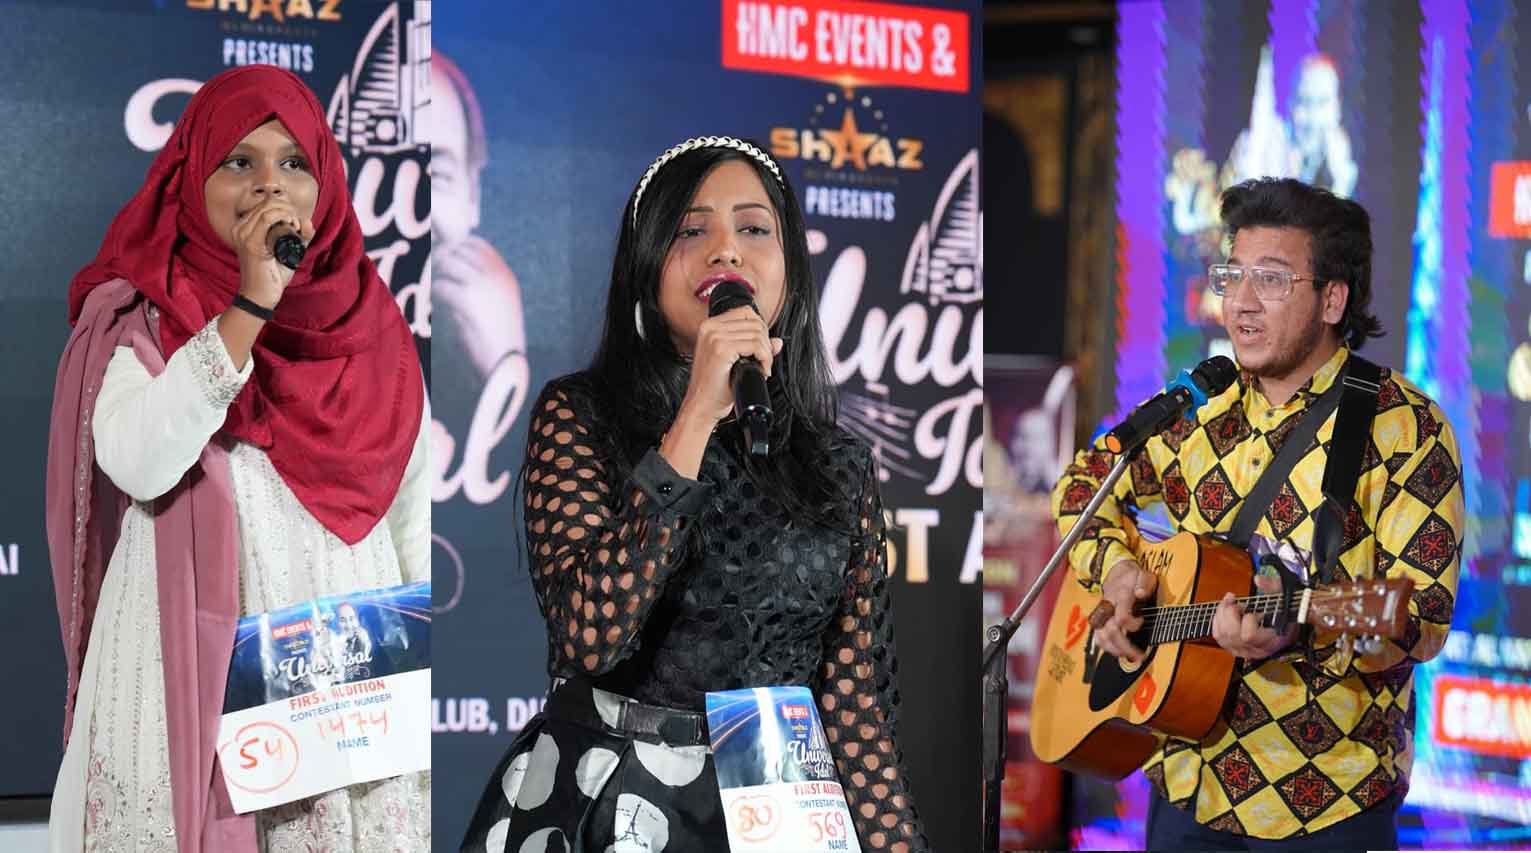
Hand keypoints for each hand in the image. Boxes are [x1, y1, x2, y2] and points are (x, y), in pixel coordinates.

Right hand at [231, 195, 315, 308]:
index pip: (265, 203)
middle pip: (267, 202)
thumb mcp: (289, 251)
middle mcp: (240, 228)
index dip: (286, 205)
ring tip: (295, 227)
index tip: (296, 221)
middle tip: (298, 224)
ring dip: (288, 212)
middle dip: (289, 208)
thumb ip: (300, 236)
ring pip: (268, 206)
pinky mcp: (250, 243)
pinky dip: (284, 217)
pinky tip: (292, 226)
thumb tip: (307, 221)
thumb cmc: (272, 274)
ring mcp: (243, 234)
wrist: (260, 296)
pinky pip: (267, 218)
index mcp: (244, 227)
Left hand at [433, 236, 525, 377]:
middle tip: (432, 268)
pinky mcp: (467, 298)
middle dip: (443, 256)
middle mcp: (495, 275)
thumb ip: (480, 285)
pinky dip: (435, 292)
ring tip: (433, 285)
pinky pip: (442, 285)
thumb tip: (451, 267)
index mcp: (505, 276)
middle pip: (460, 249)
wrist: (505, 361)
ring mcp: (482, 284)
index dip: (457, 245)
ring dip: (437, 273)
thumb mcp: (497, 305)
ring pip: (448, 263)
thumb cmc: (499, 339)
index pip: (478, 244)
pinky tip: (436, 301)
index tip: (445, 255)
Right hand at [677, 305, 782, 423]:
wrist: (702, 406)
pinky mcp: (721, 349)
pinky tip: (761, 370)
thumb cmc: (714, 387)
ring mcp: (714, 337)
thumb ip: (754, 346)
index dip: (760, 330)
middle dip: (766, 343)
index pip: (746, 312)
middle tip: (763, 362)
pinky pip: (755, 345)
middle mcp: (710, 328)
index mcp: (710, 326)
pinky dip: (765, 359)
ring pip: (758, 333)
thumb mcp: (734, 361)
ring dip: (766, 353)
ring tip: (762, 368)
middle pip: (755, 322)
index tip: (760, 349)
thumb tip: (777, 341)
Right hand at [1093, 559, 1157, 664]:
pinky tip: (1118, 652)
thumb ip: (1143, 584)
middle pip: (1109, 631)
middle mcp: (1108, 607)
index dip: (1132, 623)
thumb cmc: (1132, 577)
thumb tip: (1140, 594)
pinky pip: (1098, 637)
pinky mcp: (1100, 620)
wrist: (1115, 572)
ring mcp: (1102, 615)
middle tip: (1138, 656)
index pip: (1121, 616)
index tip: (1142, 621)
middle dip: (1124, 647)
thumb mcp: (1143, 575)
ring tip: (1129, 657)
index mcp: (1120, 596)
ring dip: (1114, 650)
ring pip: (1100, 637)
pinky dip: (1107, 647)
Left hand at [1212, 572, 1298, 659]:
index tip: (1257, 611)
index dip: (1248, 619)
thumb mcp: (1286, 597)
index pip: (1249, 636)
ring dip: (1222, 613)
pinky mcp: (1234, 647)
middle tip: (1240, 603)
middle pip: (1231, 634)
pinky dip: (1218, 619)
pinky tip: (1225, 609)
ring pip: (1221, 635)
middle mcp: (1256, 649)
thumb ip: (1274, 587)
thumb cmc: (1286, 612)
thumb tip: (1257, 579)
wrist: (1286, 625)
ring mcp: (1243, 650)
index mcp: (1272, 641)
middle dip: (1231, 613)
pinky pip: (1218, 635)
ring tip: (1231, 602)